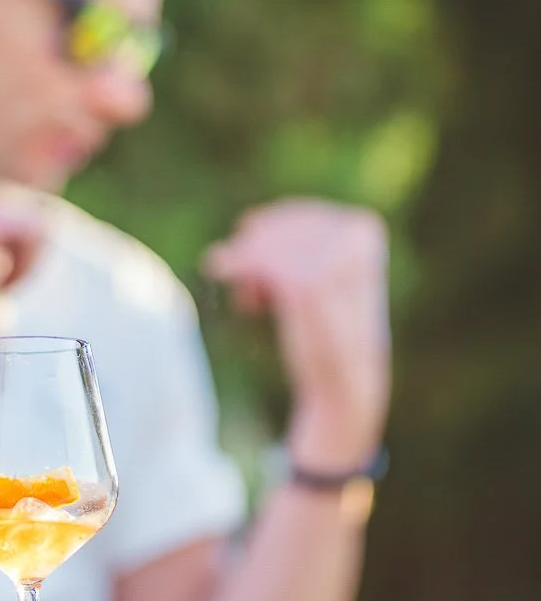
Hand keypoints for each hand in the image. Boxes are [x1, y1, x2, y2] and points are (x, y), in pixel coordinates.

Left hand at [203, 199, 389, 471]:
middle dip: (256, 254)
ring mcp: (331, 258)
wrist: (346, 384)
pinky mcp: (307, 283)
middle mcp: (353, 236)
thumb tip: (246, 222)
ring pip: (262, 241)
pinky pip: (255, 260)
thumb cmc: (330, 331)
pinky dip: (235, 271)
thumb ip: (298, 243)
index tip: (264, 271)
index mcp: (364, 228)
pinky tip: (241, 302)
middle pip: (277, 226)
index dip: (271, 239)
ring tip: (251, 299)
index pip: (300, 215)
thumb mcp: (324, 277)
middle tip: (250, 290)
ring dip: (245, 267)